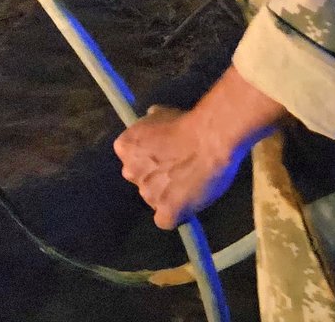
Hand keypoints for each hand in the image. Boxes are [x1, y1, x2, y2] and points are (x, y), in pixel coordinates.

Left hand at [113, 105, 243, 229]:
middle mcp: (130, 172)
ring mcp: (147, 194)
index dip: (149, 161)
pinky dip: (176, 216)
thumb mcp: (160, 114)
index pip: (131, 161)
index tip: (164, 158)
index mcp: (124, 148)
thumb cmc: (187, 123)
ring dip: (167, 196)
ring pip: (154, 201)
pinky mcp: (166, 212)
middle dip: (156, 179)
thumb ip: (151, 124)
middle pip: (142, 181)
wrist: (210, 139)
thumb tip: (150, 118)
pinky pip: (166, 220)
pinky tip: (187, 207)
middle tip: (178, 172)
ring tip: (189, 186)